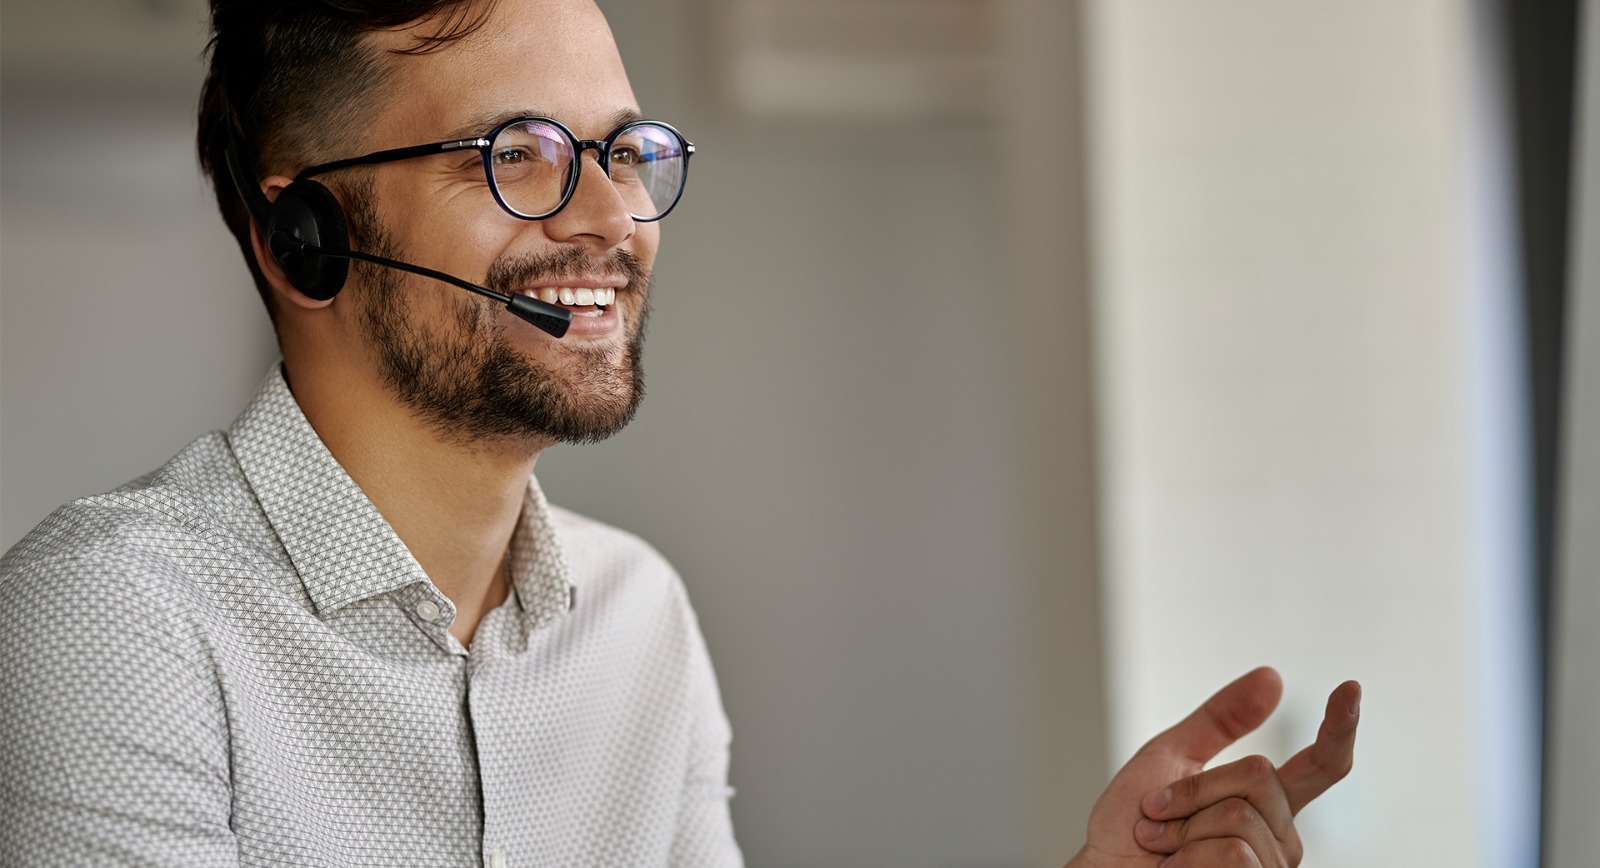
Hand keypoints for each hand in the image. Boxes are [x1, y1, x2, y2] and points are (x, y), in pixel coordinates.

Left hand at [1065, 668, 1359, 867]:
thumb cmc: (1128, 828)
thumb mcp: (1169, 758)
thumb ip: (1220, 721)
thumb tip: (1273, 675)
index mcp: (1267, 802)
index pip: (1321, 765)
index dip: (1340, 728)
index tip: (1351, 687)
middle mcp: (1281, 837)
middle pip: (1260, 777)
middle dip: (1195, 790)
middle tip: (1157, 818)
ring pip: (1242, 817)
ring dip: (1183, 829)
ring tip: (1164, 851)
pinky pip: (1234, 853)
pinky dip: (1187, 857)